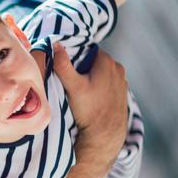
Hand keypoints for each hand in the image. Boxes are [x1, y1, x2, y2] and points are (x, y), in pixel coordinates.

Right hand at [52, 43, 127, 162]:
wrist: (105, 134)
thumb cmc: (89, 110)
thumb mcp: (72, 86)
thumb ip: (63, 65)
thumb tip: (55, 44)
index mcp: (106, 62)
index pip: (87, 50)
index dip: (75, 58)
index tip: (67, 69)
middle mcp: (118, 68)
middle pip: (94, 61)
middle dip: (82, 67)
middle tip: (71, 81)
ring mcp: (122, 80)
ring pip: (101, 72)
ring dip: (91, 77)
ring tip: (80, 91)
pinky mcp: (122, 92)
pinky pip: (107, 83)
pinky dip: (99, 86)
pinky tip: (91, 98)